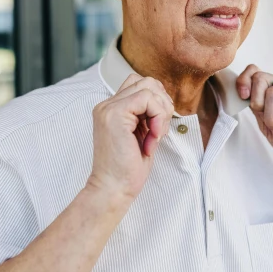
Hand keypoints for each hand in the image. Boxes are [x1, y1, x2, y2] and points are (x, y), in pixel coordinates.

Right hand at [88, 72, 173, 202]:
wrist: (113, 189)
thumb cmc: (128, 169)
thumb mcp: (142, 135)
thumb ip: (147, 115)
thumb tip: (165, 100)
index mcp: (112, 109)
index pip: (141, 86)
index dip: (158, 103)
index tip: (157, 129)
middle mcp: (107, 105)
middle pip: (147, 82)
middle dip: (163, 104)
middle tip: (159, 131)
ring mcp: (109, 107)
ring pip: (149, 86)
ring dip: (161, 112)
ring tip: (155, 136)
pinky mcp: (115, 114)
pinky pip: (148, 98)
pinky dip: (158, 117)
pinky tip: (152, 138)